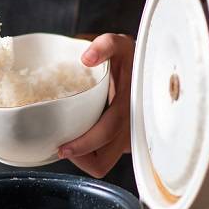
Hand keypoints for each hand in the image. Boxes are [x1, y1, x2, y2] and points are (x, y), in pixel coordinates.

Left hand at [58, 33, 134, 177]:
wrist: (147, 70)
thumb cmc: (130, 59)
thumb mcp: (120, 45)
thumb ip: (106, 46)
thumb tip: (87, 58)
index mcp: (130, 106)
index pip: (106, 134)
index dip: (83, 145)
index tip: (62, 148)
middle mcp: (131, 128)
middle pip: (102, 162)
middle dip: (79, 158)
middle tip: (61, 146)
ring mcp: (129, 139)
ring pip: (103, 163)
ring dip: (84, 158)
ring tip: (69, 140)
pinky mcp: (124, 144)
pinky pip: (105, 158)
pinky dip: (90, 153)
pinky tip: (80, 136)